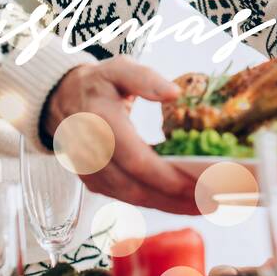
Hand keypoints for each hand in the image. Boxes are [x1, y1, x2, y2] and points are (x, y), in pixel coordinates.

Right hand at [42, 56, 198, 215]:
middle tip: (215, 200)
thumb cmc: (98, 84)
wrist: (61, 99)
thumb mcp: (119, 69)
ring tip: (206, 205)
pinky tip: (183, 203)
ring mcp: (91, 172)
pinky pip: (129, 199)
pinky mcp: (95, 183)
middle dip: (177, 198)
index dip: (168, 177)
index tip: (201, 183)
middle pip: (138, 187)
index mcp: (100, 123)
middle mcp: (92, 154)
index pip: (136, 160)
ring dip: (171, 206)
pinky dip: (158, 204)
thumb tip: (175, 93)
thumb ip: (145, 78)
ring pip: (135, 198)